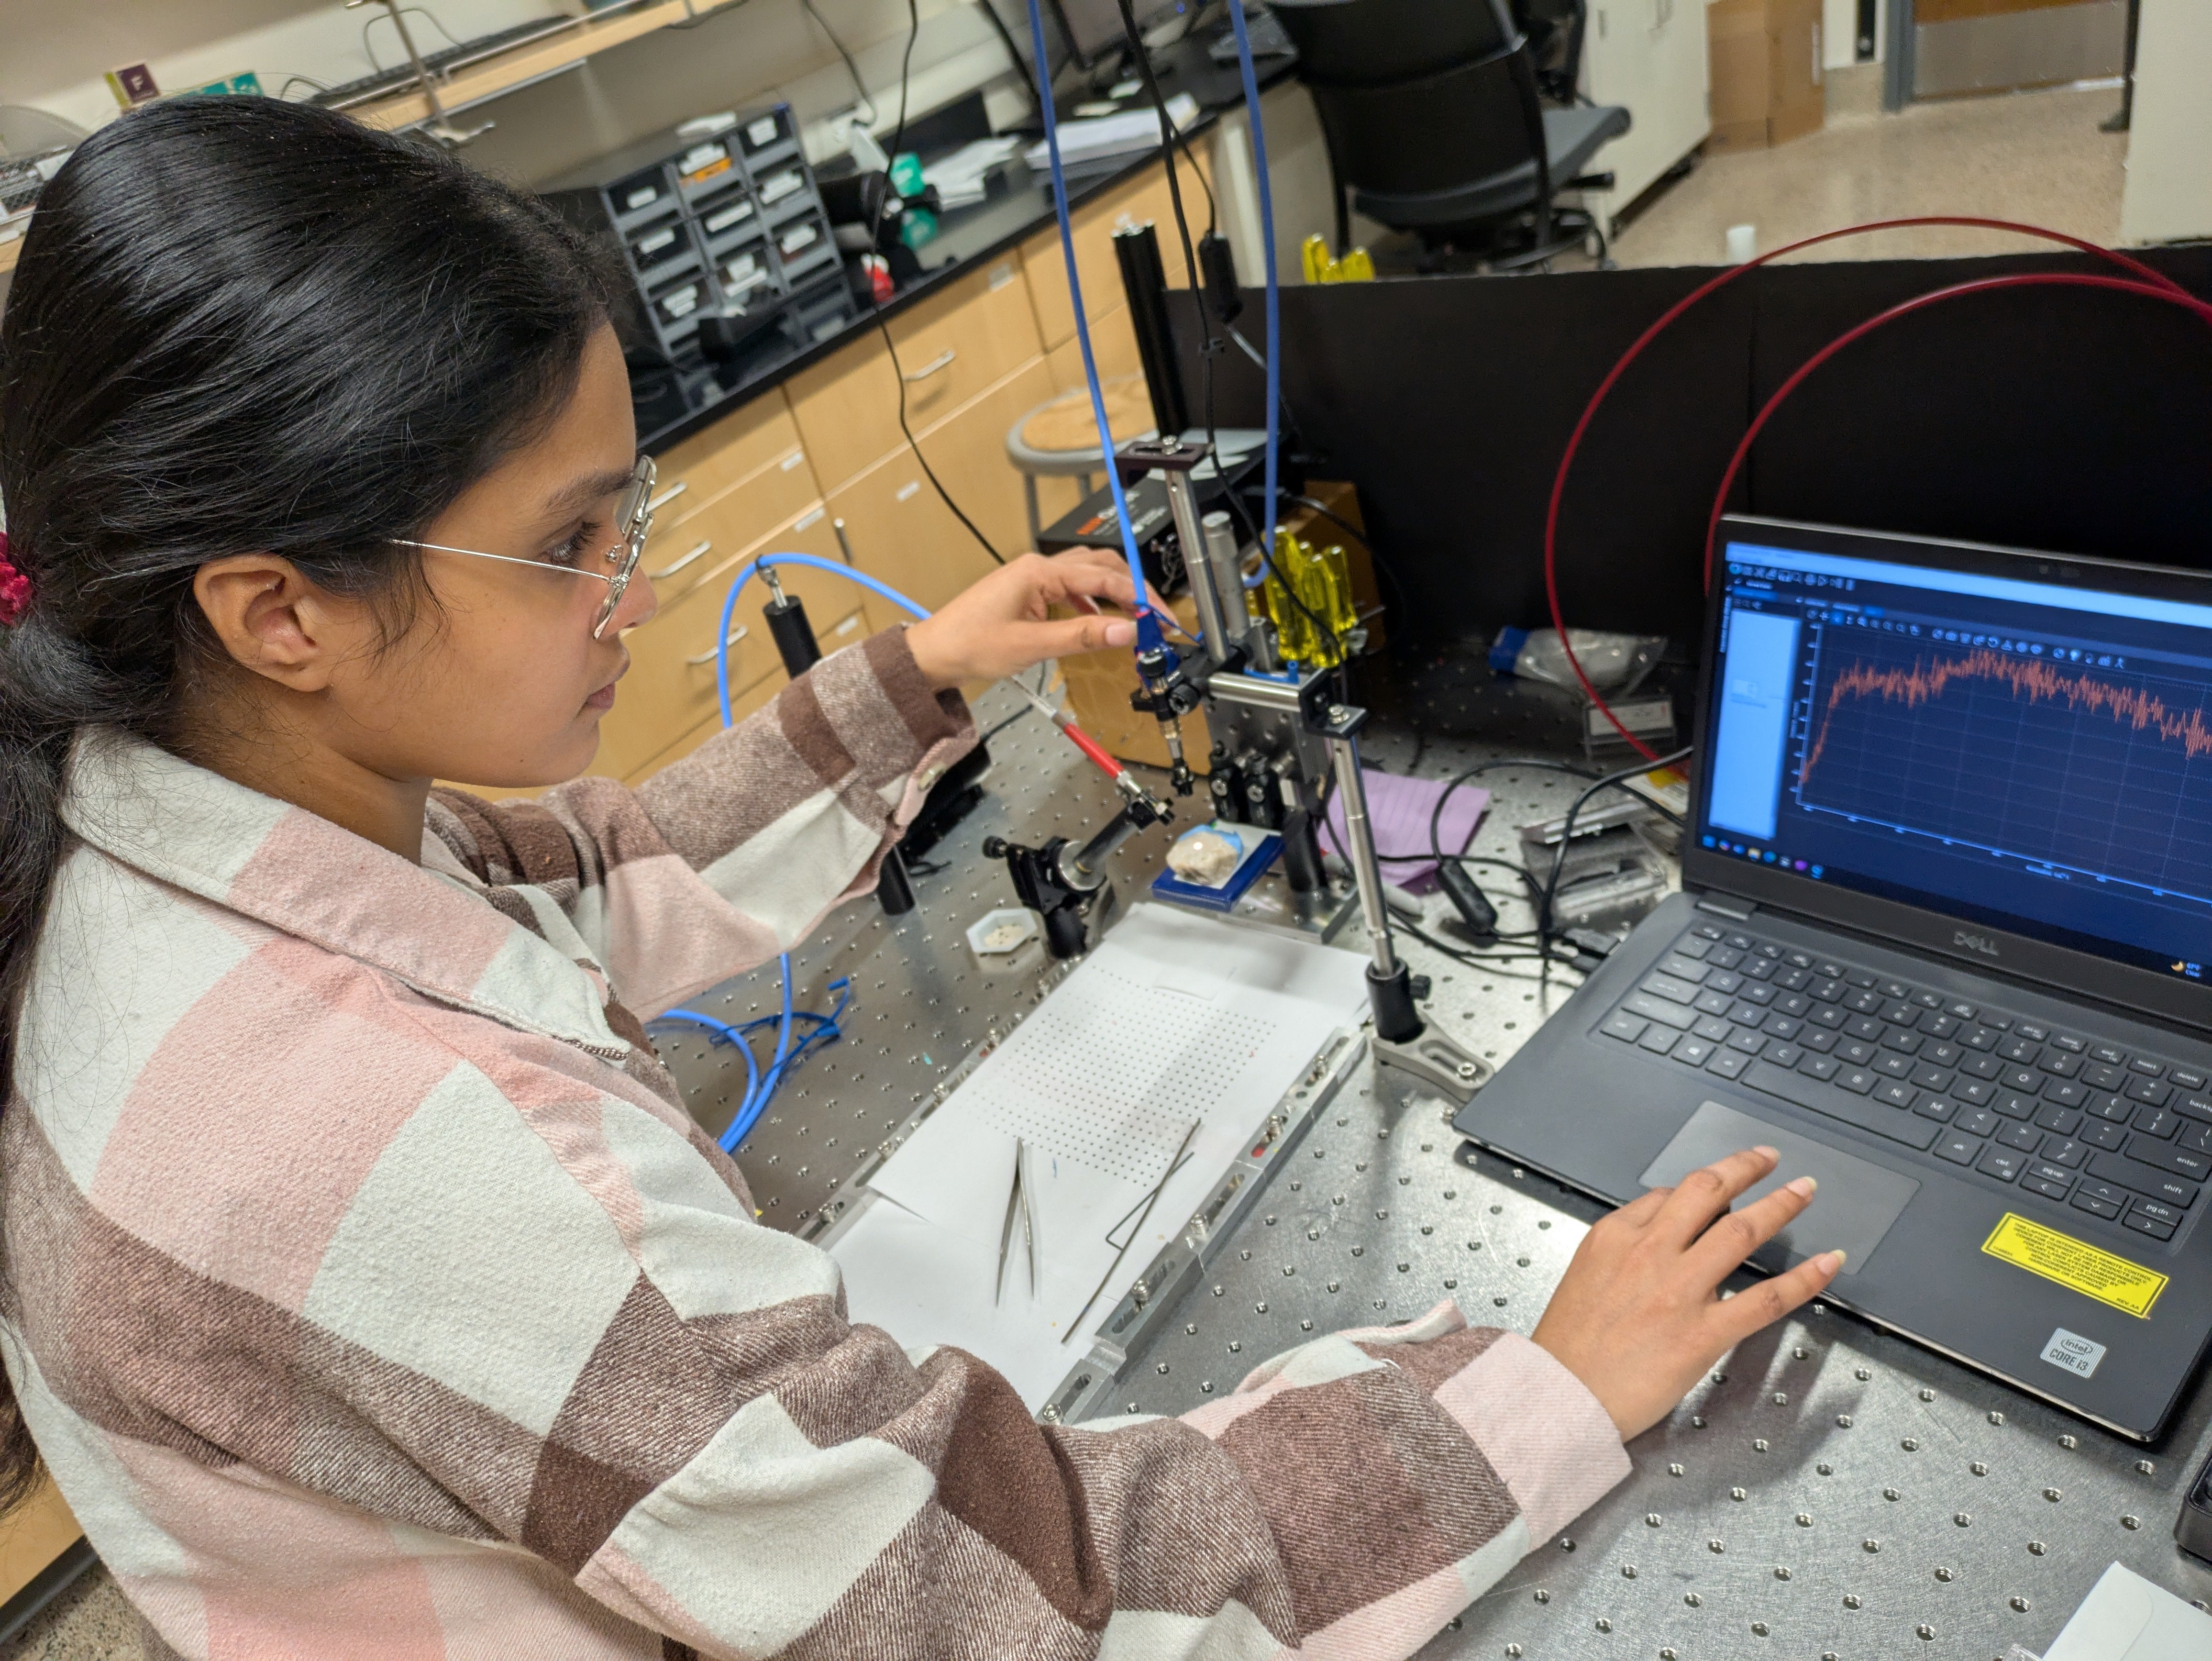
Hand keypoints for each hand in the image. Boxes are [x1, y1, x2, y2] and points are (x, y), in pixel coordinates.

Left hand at [903, 549, 1162, 689]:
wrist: (934, 654)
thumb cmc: (968, 645)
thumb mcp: (1031, 645)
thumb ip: (1083, 637)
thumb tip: (1124, 631)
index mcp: (1039, 572)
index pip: (1104, 577)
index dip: (1139, 598)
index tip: (1160, 619)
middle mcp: (1038, 568)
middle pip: (1101, 565)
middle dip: (1134, 589)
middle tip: (1156, 617)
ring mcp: (1033, 579)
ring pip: (1088, 573)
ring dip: (1115, 593)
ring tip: (1136, 618)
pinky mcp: (1029, 593)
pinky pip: (1072, 588)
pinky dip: (1094, 602)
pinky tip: (1101, 620)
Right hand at [1530, 1146, 1843, 1441]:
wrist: (1560, 1397)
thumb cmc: (1568, 1347)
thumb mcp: (1581, 1275)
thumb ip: (1622, 1248)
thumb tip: (1660, 1226)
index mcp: (1614, 1237)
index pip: (1666, 1196)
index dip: (1701, 1188)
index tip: (1720, 1189)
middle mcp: (1649, 1253)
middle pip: (1708, 1192)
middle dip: (1745, 1168)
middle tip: (1769, 1159)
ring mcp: (1679, 1291)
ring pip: (1741, 1232)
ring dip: (1781, 1205)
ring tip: (1804, 1191)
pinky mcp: (1703, 1333)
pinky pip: (1766, 1298)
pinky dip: (1804, 1278)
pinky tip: (1828, 1262)